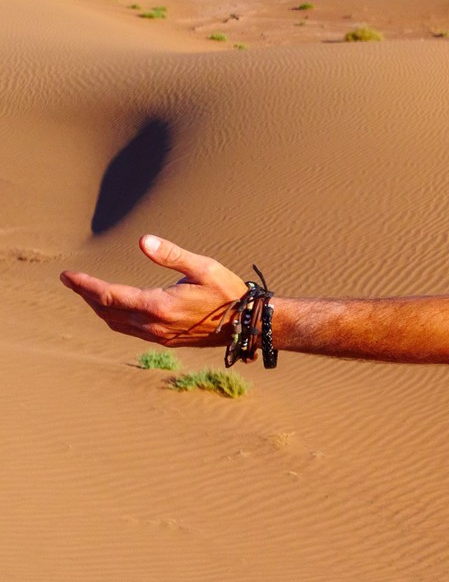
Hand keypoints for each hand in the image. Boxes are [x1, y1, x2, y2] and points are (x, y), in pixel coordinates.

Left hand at [60, 235, 248, 347]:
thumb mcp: (203, 267)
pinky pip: (129, 330)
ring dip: (99, 308)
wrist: (246, 325)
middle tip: (71, 281)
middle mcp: (153, 325)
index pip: (108, 295)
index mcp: (157, 306)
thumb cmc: (228, 293)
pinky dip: (114, 318)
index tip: (67, 275)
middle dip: (86, 295)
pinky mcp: (165, 340)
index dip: (85, 285)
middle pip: (106, 310)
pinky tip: (115, 310)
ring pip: (115, 323)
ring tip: (88, 294)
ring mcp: (158, 336)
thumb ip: (171, 255)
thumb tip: (142, 241)